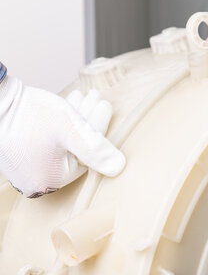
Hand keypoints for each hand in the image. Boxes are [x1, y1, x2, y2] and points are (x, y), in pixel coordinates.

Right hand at [0, 77, 125, 197]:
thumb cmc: (29, 115)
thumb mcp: (72, 130)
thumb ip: (97, 150)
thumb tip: (119, 167)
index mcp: (48, 181)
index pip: (86, 155)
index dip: (99, 129)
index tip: (105, 106)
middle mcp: (34, 179)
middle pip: (74, 148)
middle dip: (88, 120)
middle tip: (96, 98)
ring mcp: (24, 167)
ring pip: (62, 141)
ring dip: (76, 118)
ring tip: (83, 96)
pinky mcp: (18, 153)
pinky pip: (47, 140)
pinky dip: (60, 123)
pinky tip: (69, 104)